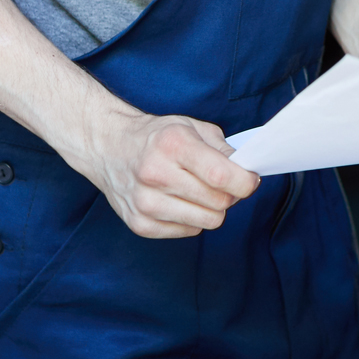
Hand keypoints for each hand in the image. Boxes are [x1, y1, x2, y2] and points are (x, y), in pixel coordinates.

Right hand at [74, 110, 258, 238]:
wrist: (109, 148)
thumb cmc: (156, 137)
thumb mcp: (191, 127)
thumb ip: (223, 149)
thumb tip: (248, 172)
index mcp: (172, 144)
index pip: (221, 176)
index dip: (245, 182)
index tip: (249, 179)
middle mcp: (155, 173)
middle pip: (219, 202)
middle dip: (229, 194)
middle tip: (219, 182)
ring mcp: (145, 202)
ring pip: (208, 221)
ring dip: (210, 208)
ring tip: (197, 190)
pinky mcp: (140, 224)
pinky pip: (190, 231)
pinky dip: (192, 218)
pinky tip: (178, 200)